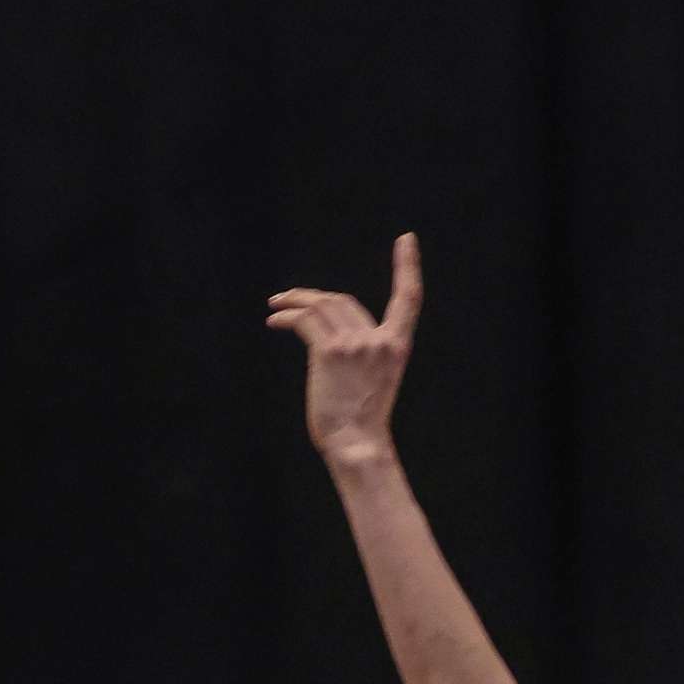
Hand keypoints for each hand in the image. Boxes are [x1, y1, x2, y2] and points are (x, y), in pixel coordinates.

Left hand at [265, 234, 423, 464]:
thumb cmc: (361, 419)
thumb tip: (325, 332)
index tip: (406, 239)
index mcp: (397, 346)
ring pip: (321, 305)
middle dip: (313, 296)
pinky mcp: (330, 352)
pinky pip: (305, 321)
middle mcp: (379, 340)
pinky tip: (274, 323)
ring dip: (294, 302)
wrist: (356, 444)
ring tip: (275, 307)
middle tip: (288, 299)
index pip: (409, 298)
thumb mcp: (374, 379)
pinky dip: (286, 317)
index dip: (408, 266)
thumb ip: (361, 350)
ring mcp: (356, 345)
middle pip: (343, 300)